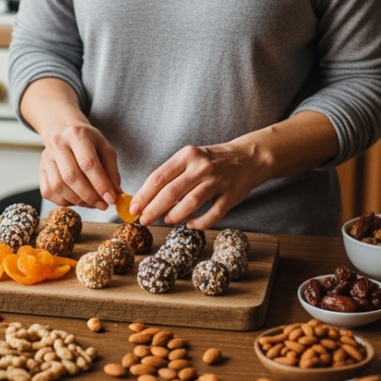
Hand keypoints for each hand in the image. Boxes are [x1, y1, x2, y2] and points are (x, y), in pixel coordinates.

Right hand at [37, 121, 120, 209]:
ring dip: (78, 200)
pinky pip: (49, 192)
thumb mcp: (105, 149)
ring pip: (58, 187)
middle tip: (103, 205)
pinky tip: (77, 199)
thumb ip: (111, 172)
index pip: (88, 163)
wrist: (63, 130)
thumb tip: (116, 194)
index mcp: (77, 135)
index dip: (100, 184)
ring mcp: (46, 158)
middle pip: (71, 177)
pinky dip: (65, 201)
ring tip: (92, 202)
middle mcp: (58, 145)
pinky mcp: (40, 170)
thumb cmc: (87, 141)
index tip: (111, 199)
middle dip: (89, 196)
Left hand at [130, 142, 271, 229]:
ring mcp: (217, 181)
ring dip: (174, 216)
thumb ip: (171, 175)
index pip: (159, 177)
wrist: (247, 157)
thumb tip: (146, 198)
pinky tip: (191, 225)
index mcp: (187, 155)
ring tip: (166, 221)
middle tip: (143, 221)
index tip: (133, 208)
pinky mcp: (230, 196)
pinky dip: (199, 223)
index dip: (144, 195)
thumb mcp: (190, 158)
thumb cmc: (211, 161)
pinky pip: (212, 214)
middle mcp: (201, 167)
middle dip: (153, 209)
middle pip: (171, 192)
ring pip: (190, 203)